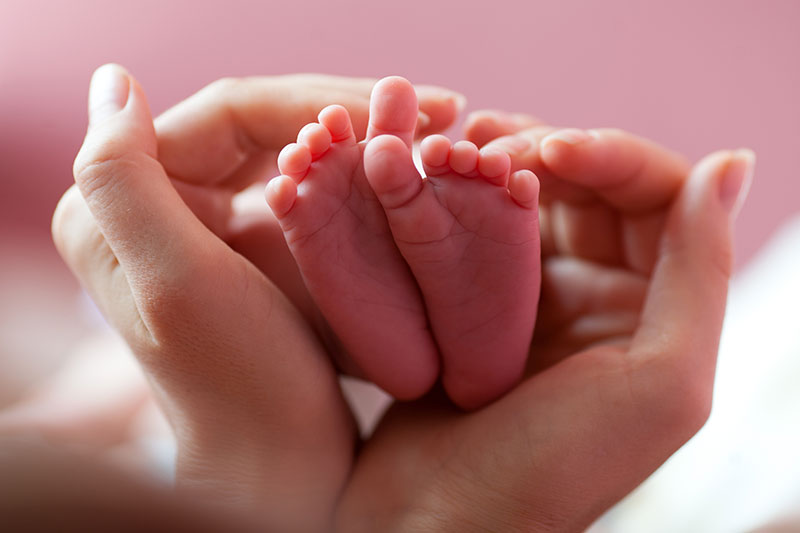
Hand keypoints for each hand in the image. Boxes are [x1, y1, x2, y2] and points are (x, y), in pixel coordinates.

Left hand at [51, 64, 456, 530]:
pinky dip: (367, 180)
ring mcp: (215, 225)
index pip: (234, 111)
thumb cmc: (238, 387)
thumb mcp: (174, 284)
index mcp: (129, 200)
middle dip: (354, 112)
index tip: (398, 105)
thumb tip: (117, 82)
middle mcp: (165, 205)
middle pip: (269, 127)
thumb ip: (120, 178)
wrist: (278, 466)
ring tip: (438, 132)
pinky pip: (316, 192)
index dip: (318, 99)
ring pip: (299, 154)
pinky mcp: (258, 250)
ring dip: (368, 140)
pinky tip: (414, 173)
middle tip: (442, 108)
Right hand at [332, 114, 753, 530]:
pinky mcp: (474, 307)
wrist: (436, 523)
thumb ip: (701, 274)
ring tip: (460, 143)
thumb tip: (730, 165)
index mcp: (657, 313)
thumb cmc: (553, 471)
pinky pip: (478, 235)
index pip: (656, 197)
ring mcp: (535, 301)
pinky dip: (461, 201)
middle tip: (490, 139)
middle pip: (590, 188)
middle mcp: (602, 300)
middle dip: (547, 148)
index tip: (547, 149)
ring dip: (501, 166)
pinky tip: (434, 180)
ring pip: (531, 204)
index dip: (609, 156)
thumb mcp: (661, 382)